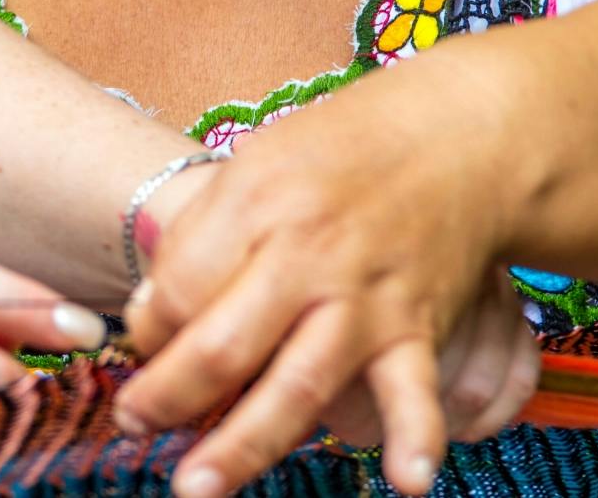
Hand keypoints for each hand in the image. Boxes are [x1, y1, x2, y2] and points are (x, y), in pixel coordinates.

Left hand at [114, 67, 529, 497]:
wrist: (462, 135)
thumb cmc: (350, 148)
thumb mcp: (262, 161)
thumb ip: (206, 233)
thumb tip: (151, 315)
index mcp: (259, 202)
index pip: (179, 287)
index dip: (149, 328)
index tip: (147, 344)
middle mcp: (309, 254)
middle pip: (222, 344)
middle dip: (166, 397)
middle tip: (134, 425)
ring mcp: (365, 297)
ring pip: (299, 383)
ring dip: (245, 444)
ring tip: (198, 489)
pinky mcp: (417, 324)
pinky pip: (414, 388)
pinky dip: (416, 436)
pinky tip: (407, 482)